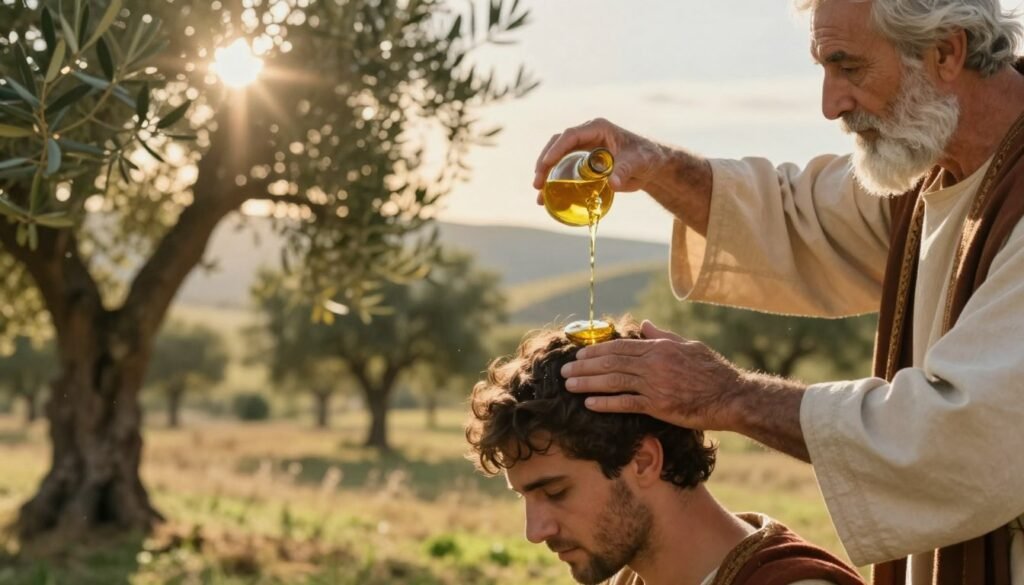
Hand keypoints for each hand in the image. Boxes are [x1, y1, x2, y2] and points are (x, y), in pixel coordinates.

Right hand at [533, 118, 669, 202]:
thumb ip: (625, 169)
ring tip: (539, 194)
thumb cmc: (647, 157)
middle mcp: (586, 137)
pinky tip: (548, 199)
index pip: (571, 135)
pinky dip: (555, 184)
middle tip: (538, 183)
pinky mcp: (583, 164)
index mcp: (597, 128)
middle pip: (558, 146)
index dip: (557, 149)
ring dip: (546, 175)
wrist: (651, 166)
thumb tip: (613, 183)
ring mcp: (583, 150)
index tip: (546, 163)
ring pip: (557, 159)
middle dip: (544, 163)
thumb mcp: (638, 162)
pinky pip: (565, 171)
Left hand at [559, 320, 745, 430]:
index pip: (619, 347)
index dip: (596, 351)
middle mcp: (653, 364)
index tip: (579, 355)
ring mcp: (654, 385)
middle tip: (564, 371)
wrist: (731, 396)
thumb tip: (643, 324)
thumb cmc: (713, 371)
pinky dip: (606, 403)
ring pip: (613, 381)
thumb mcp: (689, 346)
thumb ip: (663, 336)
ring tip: (569, 386)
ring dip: (587, 384)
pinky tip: (589, 404)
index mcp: (659, 348)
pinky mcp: (658, 406)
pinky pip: (626, 403)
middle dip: (584, 367)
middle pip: (610, 363)